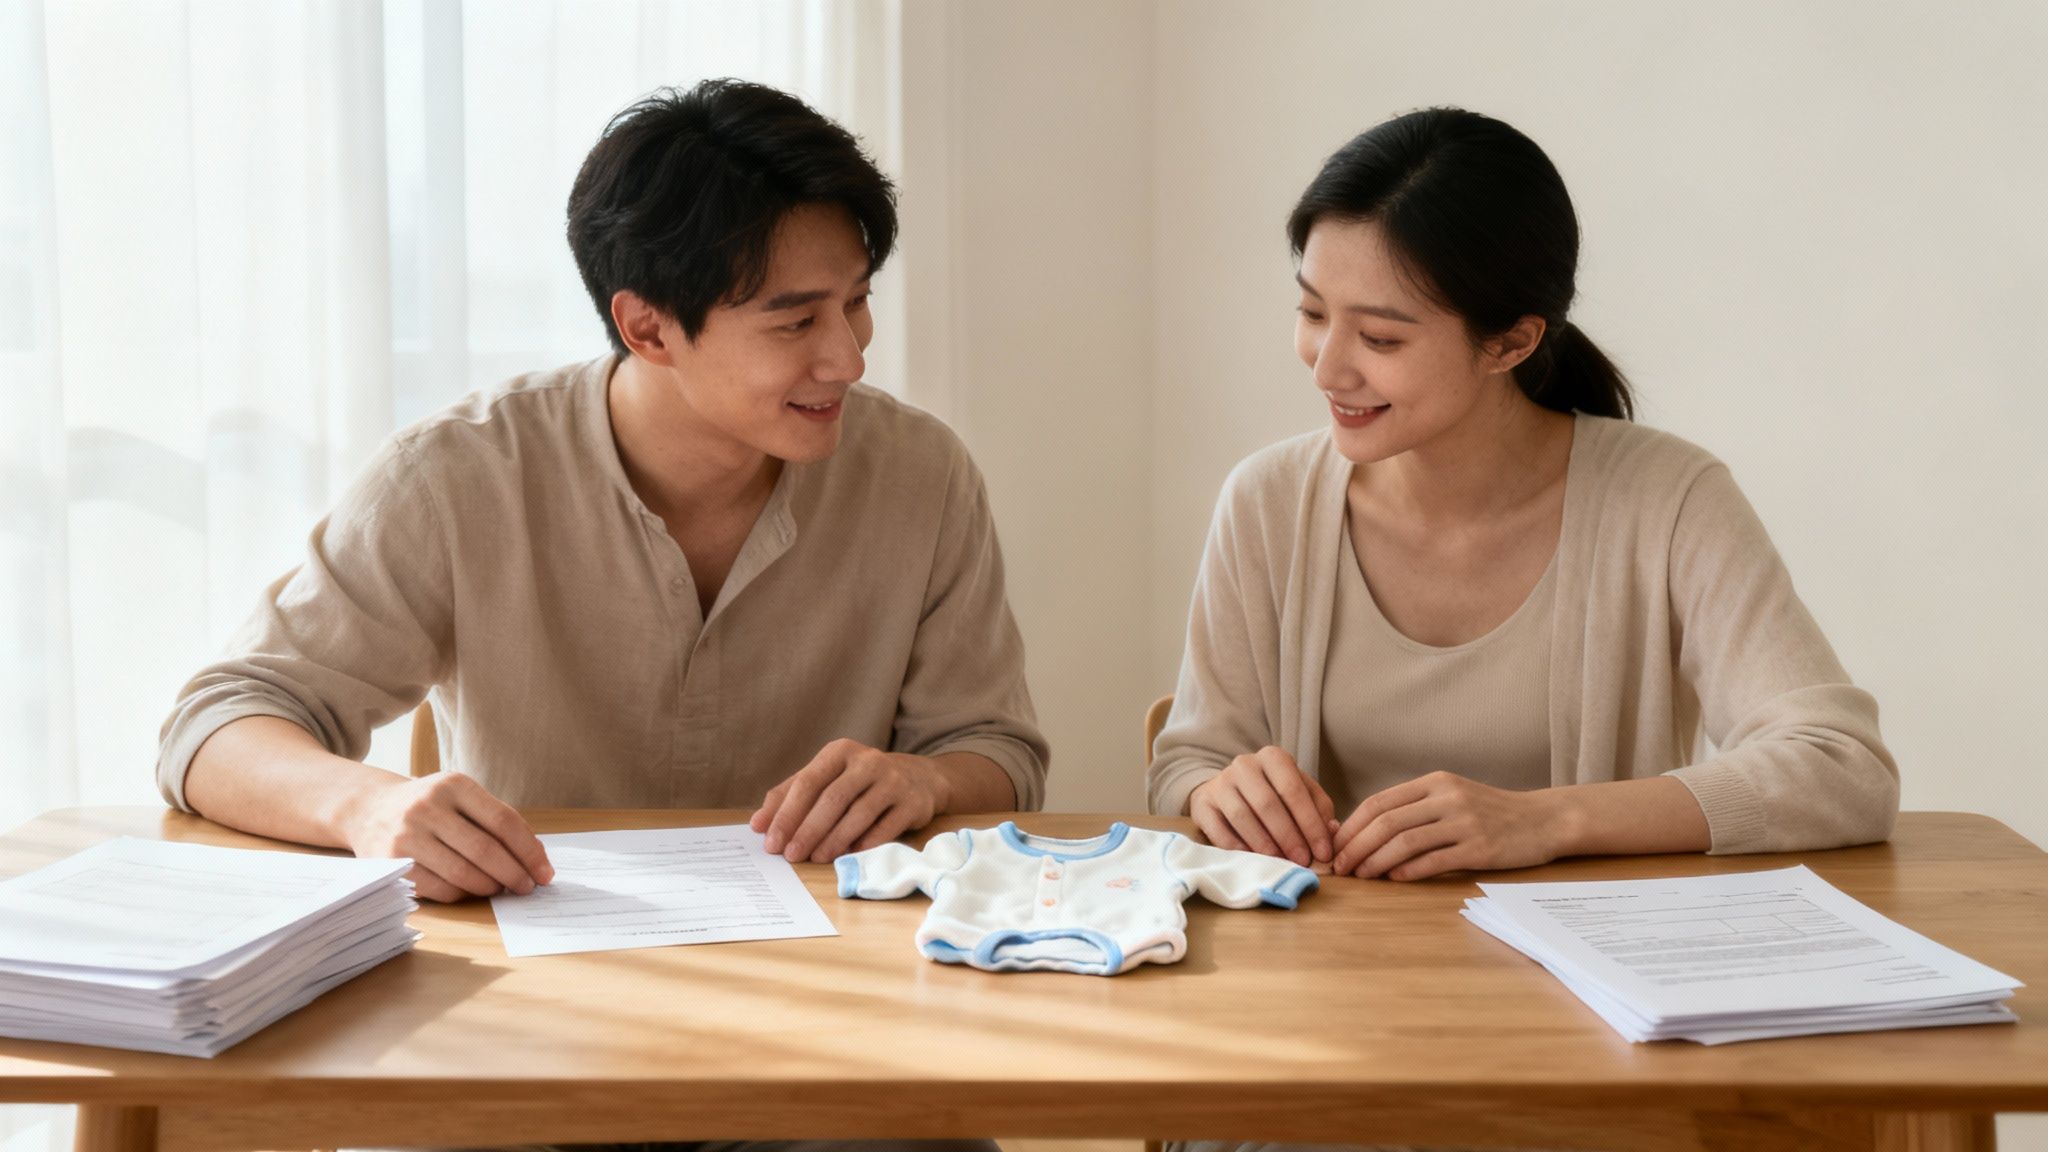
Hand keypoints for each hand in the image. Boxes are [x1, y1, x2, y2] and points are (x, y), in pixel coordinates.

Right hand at [339, 772, 552, 901]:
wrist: (369, 809)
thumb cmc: (430, 806)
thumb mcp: (459, 796)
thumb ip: (494, 819)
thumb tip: (535, 857)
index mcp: (454, 785)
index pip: (504, 821)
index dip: (530, 851)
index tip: (545, 872)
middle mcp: (427, 807)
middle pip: (485, 850)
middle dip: (514, 874)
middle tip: (527, 887)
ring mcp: (406, 835)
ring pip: (463, 873)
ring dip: (490, 887)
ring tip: (501, 889)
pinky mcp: (391, 862)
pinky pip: (439, 889)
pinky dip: (462, 894)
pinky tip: (470, 891)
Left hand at [750, 739, 949, 862]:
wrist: (921, 778)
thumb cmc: (862, 781)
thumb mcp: (828, 778)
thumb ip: (791, 795)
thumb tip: (758, 824)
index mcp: (840, 752)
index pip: (807, 782)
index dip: (787, 814)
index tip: (771, 841)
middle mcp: (868, 761)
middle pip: (832, 799)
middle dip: (808, 830)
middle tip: (791, 855)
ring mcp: (893, 781)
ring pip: (859, 813)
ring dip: (834, 840)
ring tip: (816, 858)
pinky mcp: (913, 803)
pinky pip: (886, 827)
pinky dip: (865, 844)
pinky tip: (848, 856)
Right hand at [1187, 746, 1337, 866]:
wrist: (1227, 792)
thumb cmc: (1272, 794)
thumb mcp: (1298, 793)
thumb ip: (1318, 809)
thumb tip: (1332, 831)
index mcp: (1273, 758)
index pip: (1294, 790)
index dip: (1311, 824)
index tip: (1324, 852)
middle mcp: (1244, 765)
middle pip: (1268, 804)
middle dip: (1289, 836)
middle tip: (1303, 861)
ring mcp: (1220, 783)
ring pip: (1244, 816)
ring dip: (1265, 844)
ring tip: (1281, 862)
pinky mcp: (1203, 804)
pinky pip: (1220, 831)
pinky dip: (1239, 849)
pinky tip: (1255, 861)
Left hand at [1331, 771, 1561, 880]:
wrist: (1543, 820)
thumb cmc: (1491, 812)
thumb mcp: (1451, 797)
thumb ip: (1415, 809)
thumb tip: (1366, 832)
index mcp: (1435, 782)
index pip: (1379, 802)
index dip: (1351, 826)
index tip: (1334, 846)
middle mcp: (1447, 797)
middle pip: (1386, 822)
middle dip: (1355, 846)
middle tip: (1339, 867)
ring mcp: (1464, 822)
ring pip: (1405, 842)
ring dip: (1376, 862)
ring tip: (1361, 876)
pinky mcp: (1480, 848)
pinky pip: (1434, 860)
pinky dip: (1408, 872)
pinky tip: (1394, 880)